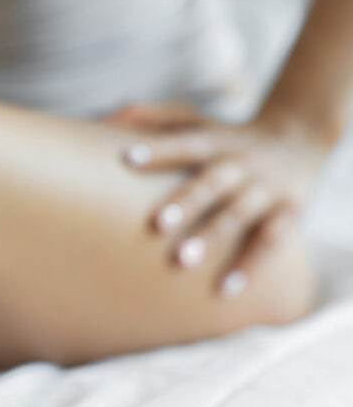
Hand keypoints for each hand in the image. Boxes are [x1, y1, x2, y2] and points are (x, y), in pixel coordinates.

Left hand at [113, 102, 332, 296]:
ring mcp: (266, 189)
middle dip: (186, 203)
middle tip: (156, 225)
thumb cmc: (224, 140)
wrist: (298, 141)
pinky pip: (271, 242)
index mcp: (215, 142)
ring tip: (182, 262)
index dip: (158, 150)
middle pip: (213, 182)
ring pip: (239, 215)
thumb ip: (152, 119)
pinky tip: (224, 290)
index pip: (185, 143)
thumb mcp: (195, 122)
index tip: (126, 159)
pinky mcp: (289, 212)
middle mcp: (242, 164)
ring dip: (211, 238)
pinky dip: (250, 267)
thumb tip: (106, 116)